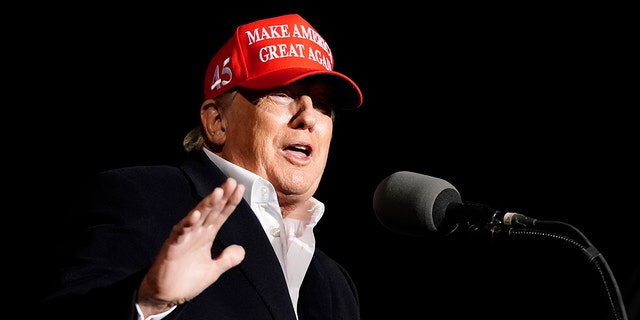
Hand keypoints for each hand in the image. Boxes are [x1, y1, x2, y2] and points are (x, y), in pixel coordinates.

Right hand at [137, 177, 245, 315]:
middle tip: (231, 183)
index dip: (231, 202)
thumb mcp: (213, 270)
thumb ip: (227, 259)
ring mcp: (184, 238)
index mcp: (206, 236)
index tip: (240, 189)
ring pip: (197, 217)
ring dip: (206, 205)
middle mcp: (196, 233)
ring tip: (217, 193)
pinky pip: (180, 233)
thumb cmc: (186, 280)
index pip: (221, 215)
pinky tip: (195, 215)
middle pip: (211, 211)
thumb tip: (241, 250)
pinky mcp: (172, 247)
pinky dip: (188, 224)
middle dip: (221, 197)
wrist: (166, 295)